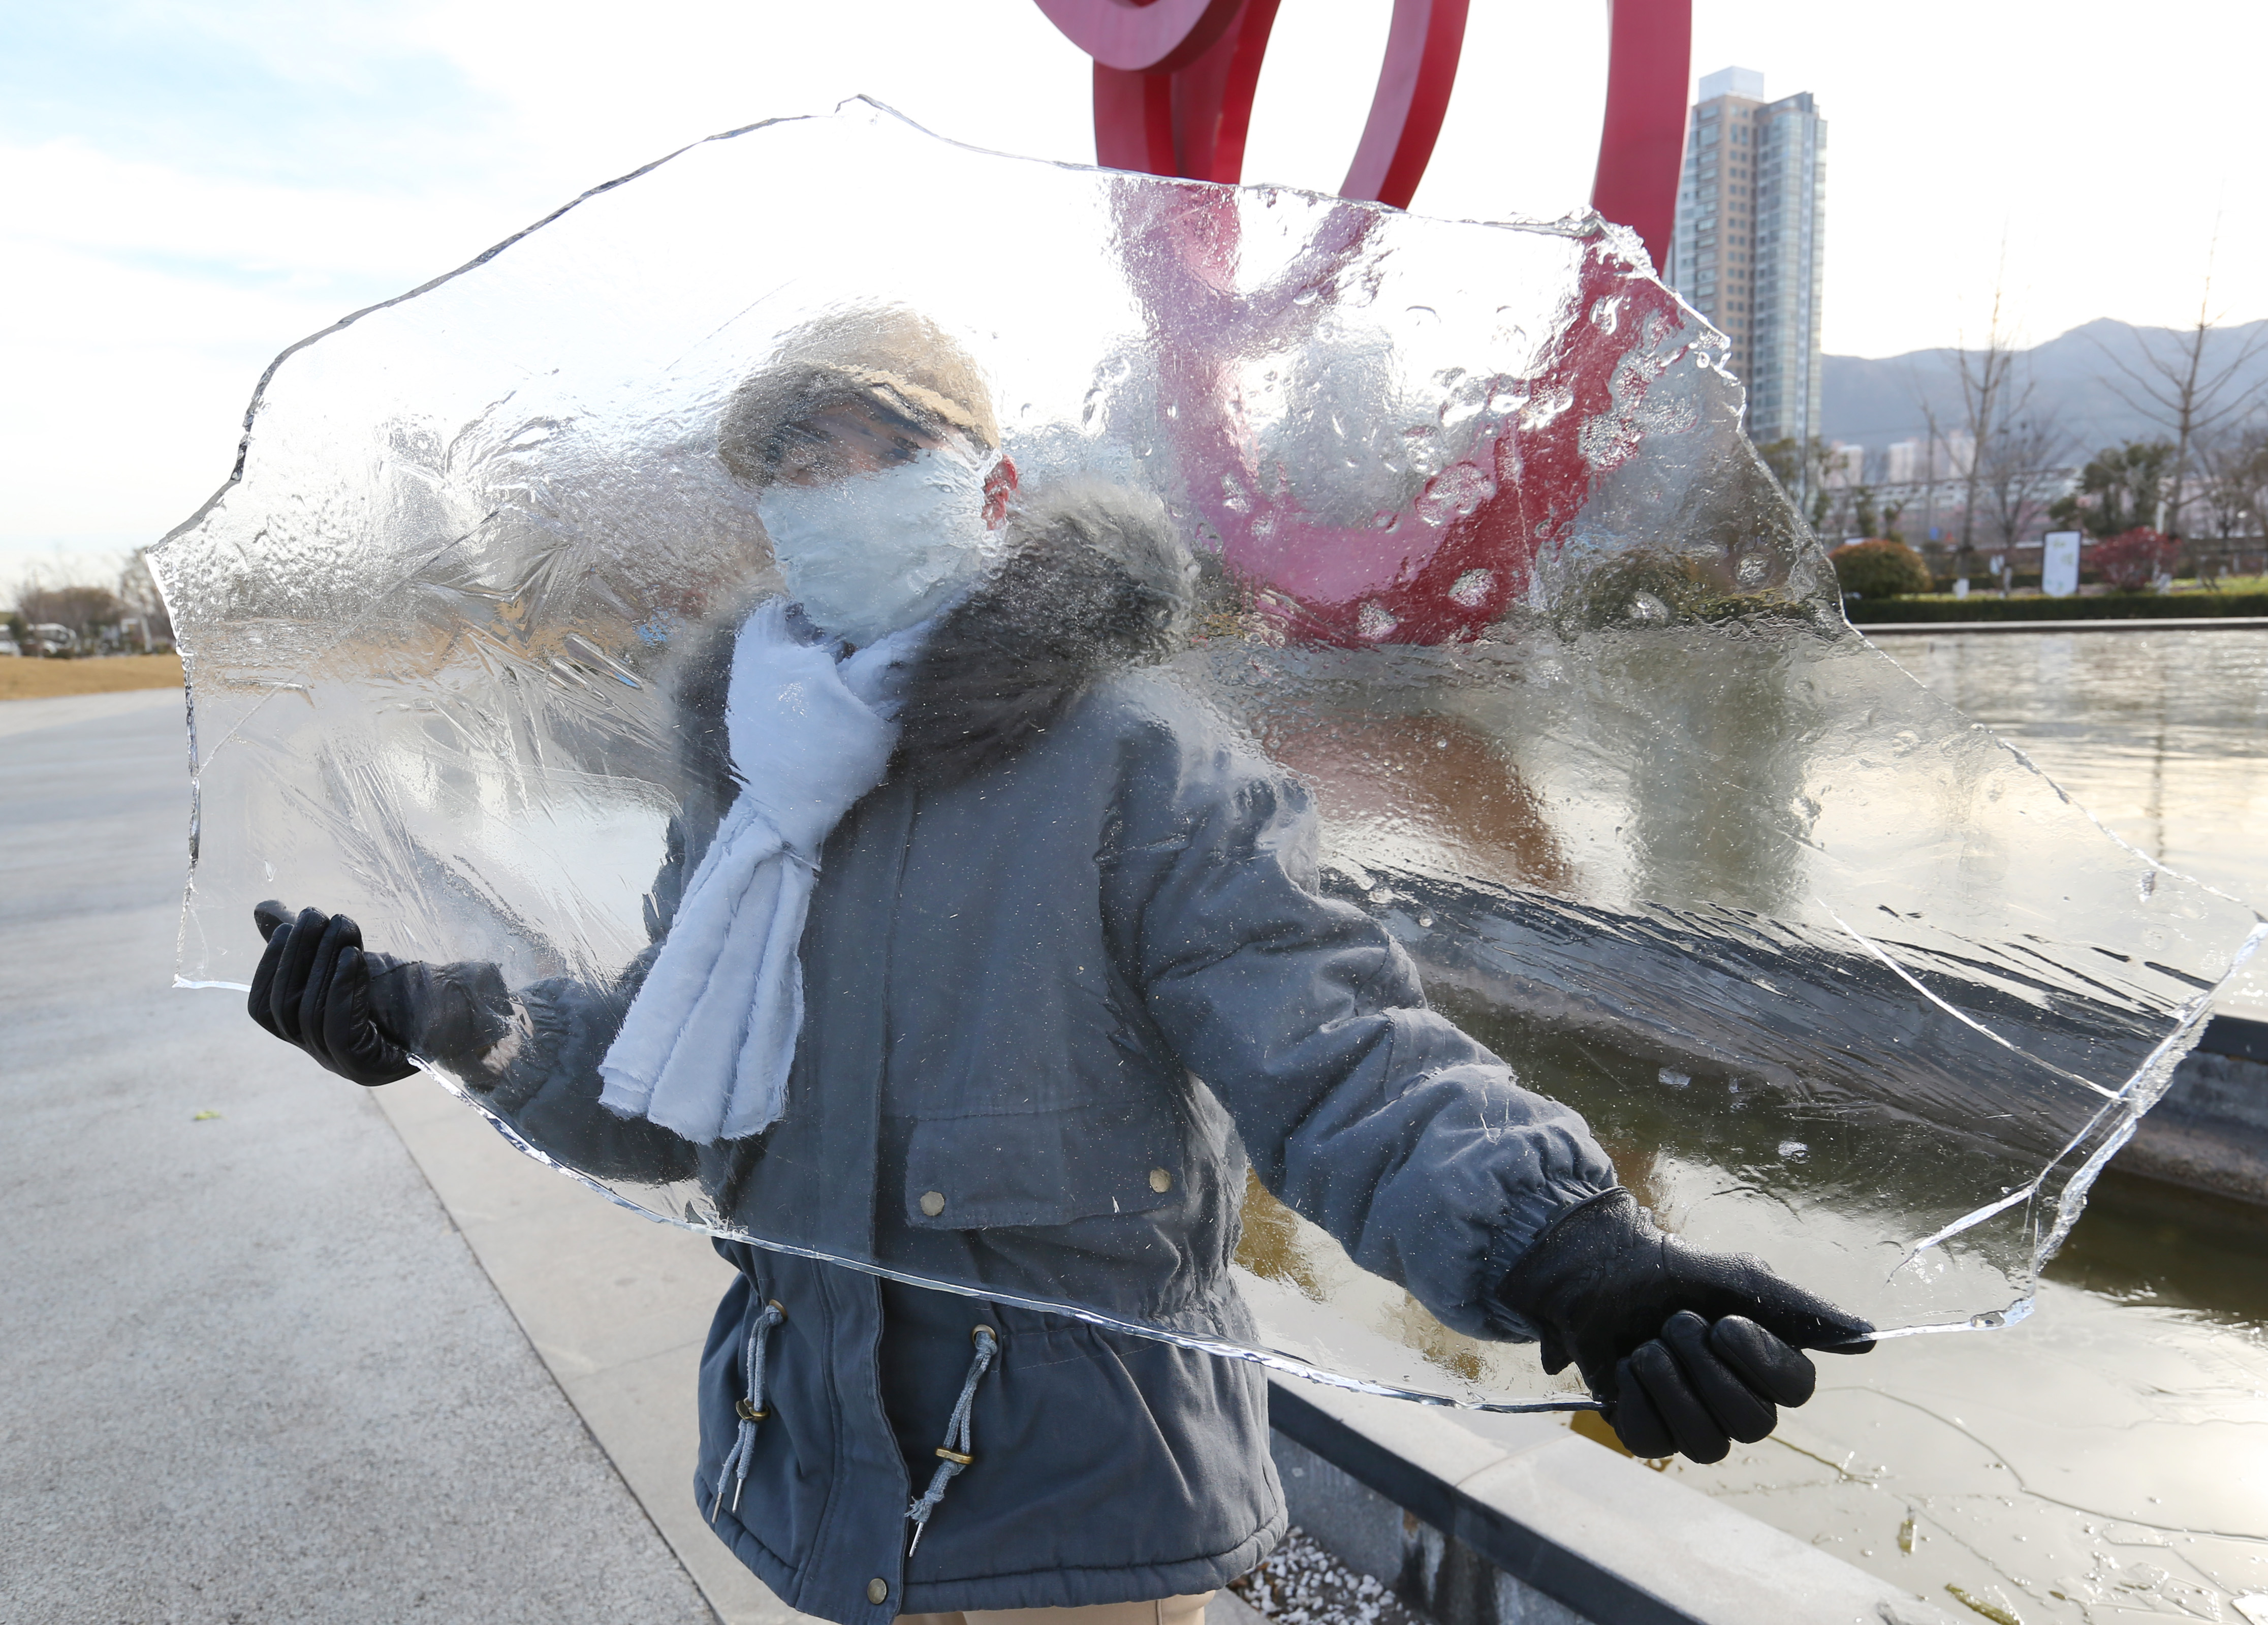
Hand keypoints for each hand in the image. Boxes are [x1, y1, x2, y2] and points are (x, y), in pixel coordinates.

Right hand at [248, 904, 417, 1084]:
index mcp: (309, 1031)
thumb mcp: (351, 955)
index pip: (265, 1009)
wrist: (467, 1002)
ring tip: (341, 923)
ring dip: (323, 963)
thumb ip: (309, 940)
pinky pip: (339, 1029)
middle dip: (298, 955)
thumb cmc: (408, 982)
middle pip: (285, 1008)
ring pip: (310, 1016)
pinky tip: (353, 956)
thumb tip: (263, 908)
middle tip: (318, 914)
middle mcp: (321, 1054)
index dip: (269, 966)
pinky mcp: (369, 1069)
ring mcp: (344, 1067)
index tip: (288, 925)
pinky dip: (342, 989)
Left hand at [1496, 1188, 1872, 1461]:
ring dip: (1669, 1383)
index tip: (1726, 1323)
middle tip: (1676, 1324)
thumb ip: (1801, 1310)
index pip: (1795, 1392)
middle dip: (1706, 1370)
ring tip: (1646, 1344)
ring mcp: (1692, 1424)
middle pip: (1752, 1427)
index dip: (1760, 1362)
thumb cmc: (1674, 1272)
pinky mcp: (1647, 1432)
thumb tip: (1870, 1337)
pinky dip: (1633, 1397)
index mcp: (1768, 1366)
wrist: (1599, 1270)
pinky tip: (1623, 1367)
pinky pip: (1650, 1443)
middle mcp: (1738, 1403)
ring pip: (1704, 1446)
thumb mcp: (1739, 1279)